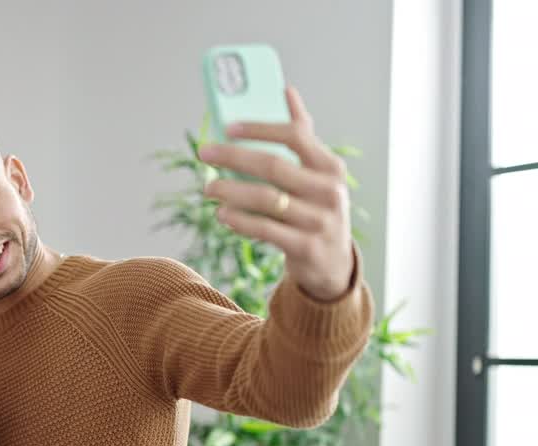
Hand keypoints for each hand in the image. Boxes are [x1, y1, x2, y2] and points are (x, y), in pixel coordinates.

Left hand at [200, 86, 354, 301]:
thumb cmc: (316, 208)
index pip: (296, 136)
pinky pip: (264, 229)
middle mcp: (329, 191)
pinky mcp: (306, 247)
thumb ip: (303, 136)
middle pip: (273, 166)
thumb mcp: (317, 174)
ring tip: (208, 187)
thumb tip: (287, 90)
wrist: (332, 264)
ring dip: (230, 190)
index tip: (228, 126)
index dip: (260, 128)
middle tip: (204, 153)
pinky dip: (239, 220)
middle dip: (233, 156)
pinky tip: (222, 214)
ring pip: (265, 199)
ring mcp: (320, 221)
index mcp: (330, 167)